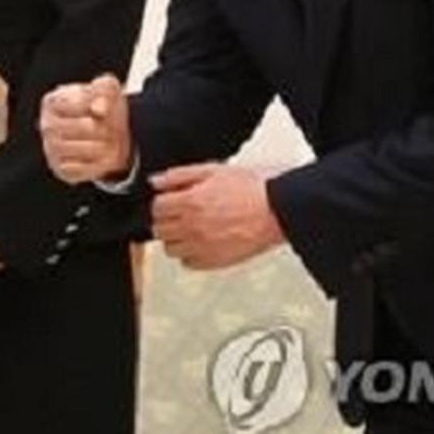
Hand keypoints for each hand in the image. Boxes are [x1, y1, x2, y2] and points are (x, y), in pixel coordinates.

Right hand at [39, 74, 132, 183]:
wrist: (103, 135)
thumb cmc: (101, 107)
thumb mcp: (106, 88)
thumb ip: (104, 88)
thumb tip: (99, 109)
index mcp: (52, 101)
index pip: (83, 102)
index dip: (103, 104)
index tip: (105, 108)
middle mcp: (47, 126)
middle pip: (88, 127)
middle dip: (107, 128)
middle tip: (111, 128)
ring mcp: (51, 149)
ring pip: (89, 149)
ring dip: (108, 146)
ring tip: (110, 142)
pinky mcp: (60, 170)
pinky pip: (86, 169)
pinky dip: (101, 164)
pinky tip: (103, 157)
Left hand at [150, 163, 285, 269]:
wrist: (277, 211)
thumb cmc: (252, 189)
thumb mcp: (213, 170)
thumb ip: (179, 176)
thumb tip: (156, 181)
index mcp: (190, 203)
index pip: (156, 208)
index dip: (162, 203)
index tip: (169, 201)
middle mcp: (192, 227)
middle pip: (159, 230)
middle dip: (166, 220)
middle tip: (179, 214)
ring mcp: (202, 247)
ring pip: (170, 249)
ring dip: (175, 238)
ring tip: (190, 228)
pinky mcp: (214, 262)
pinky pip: (188, 263)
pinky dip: (190, 254)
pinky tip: (201, 242)